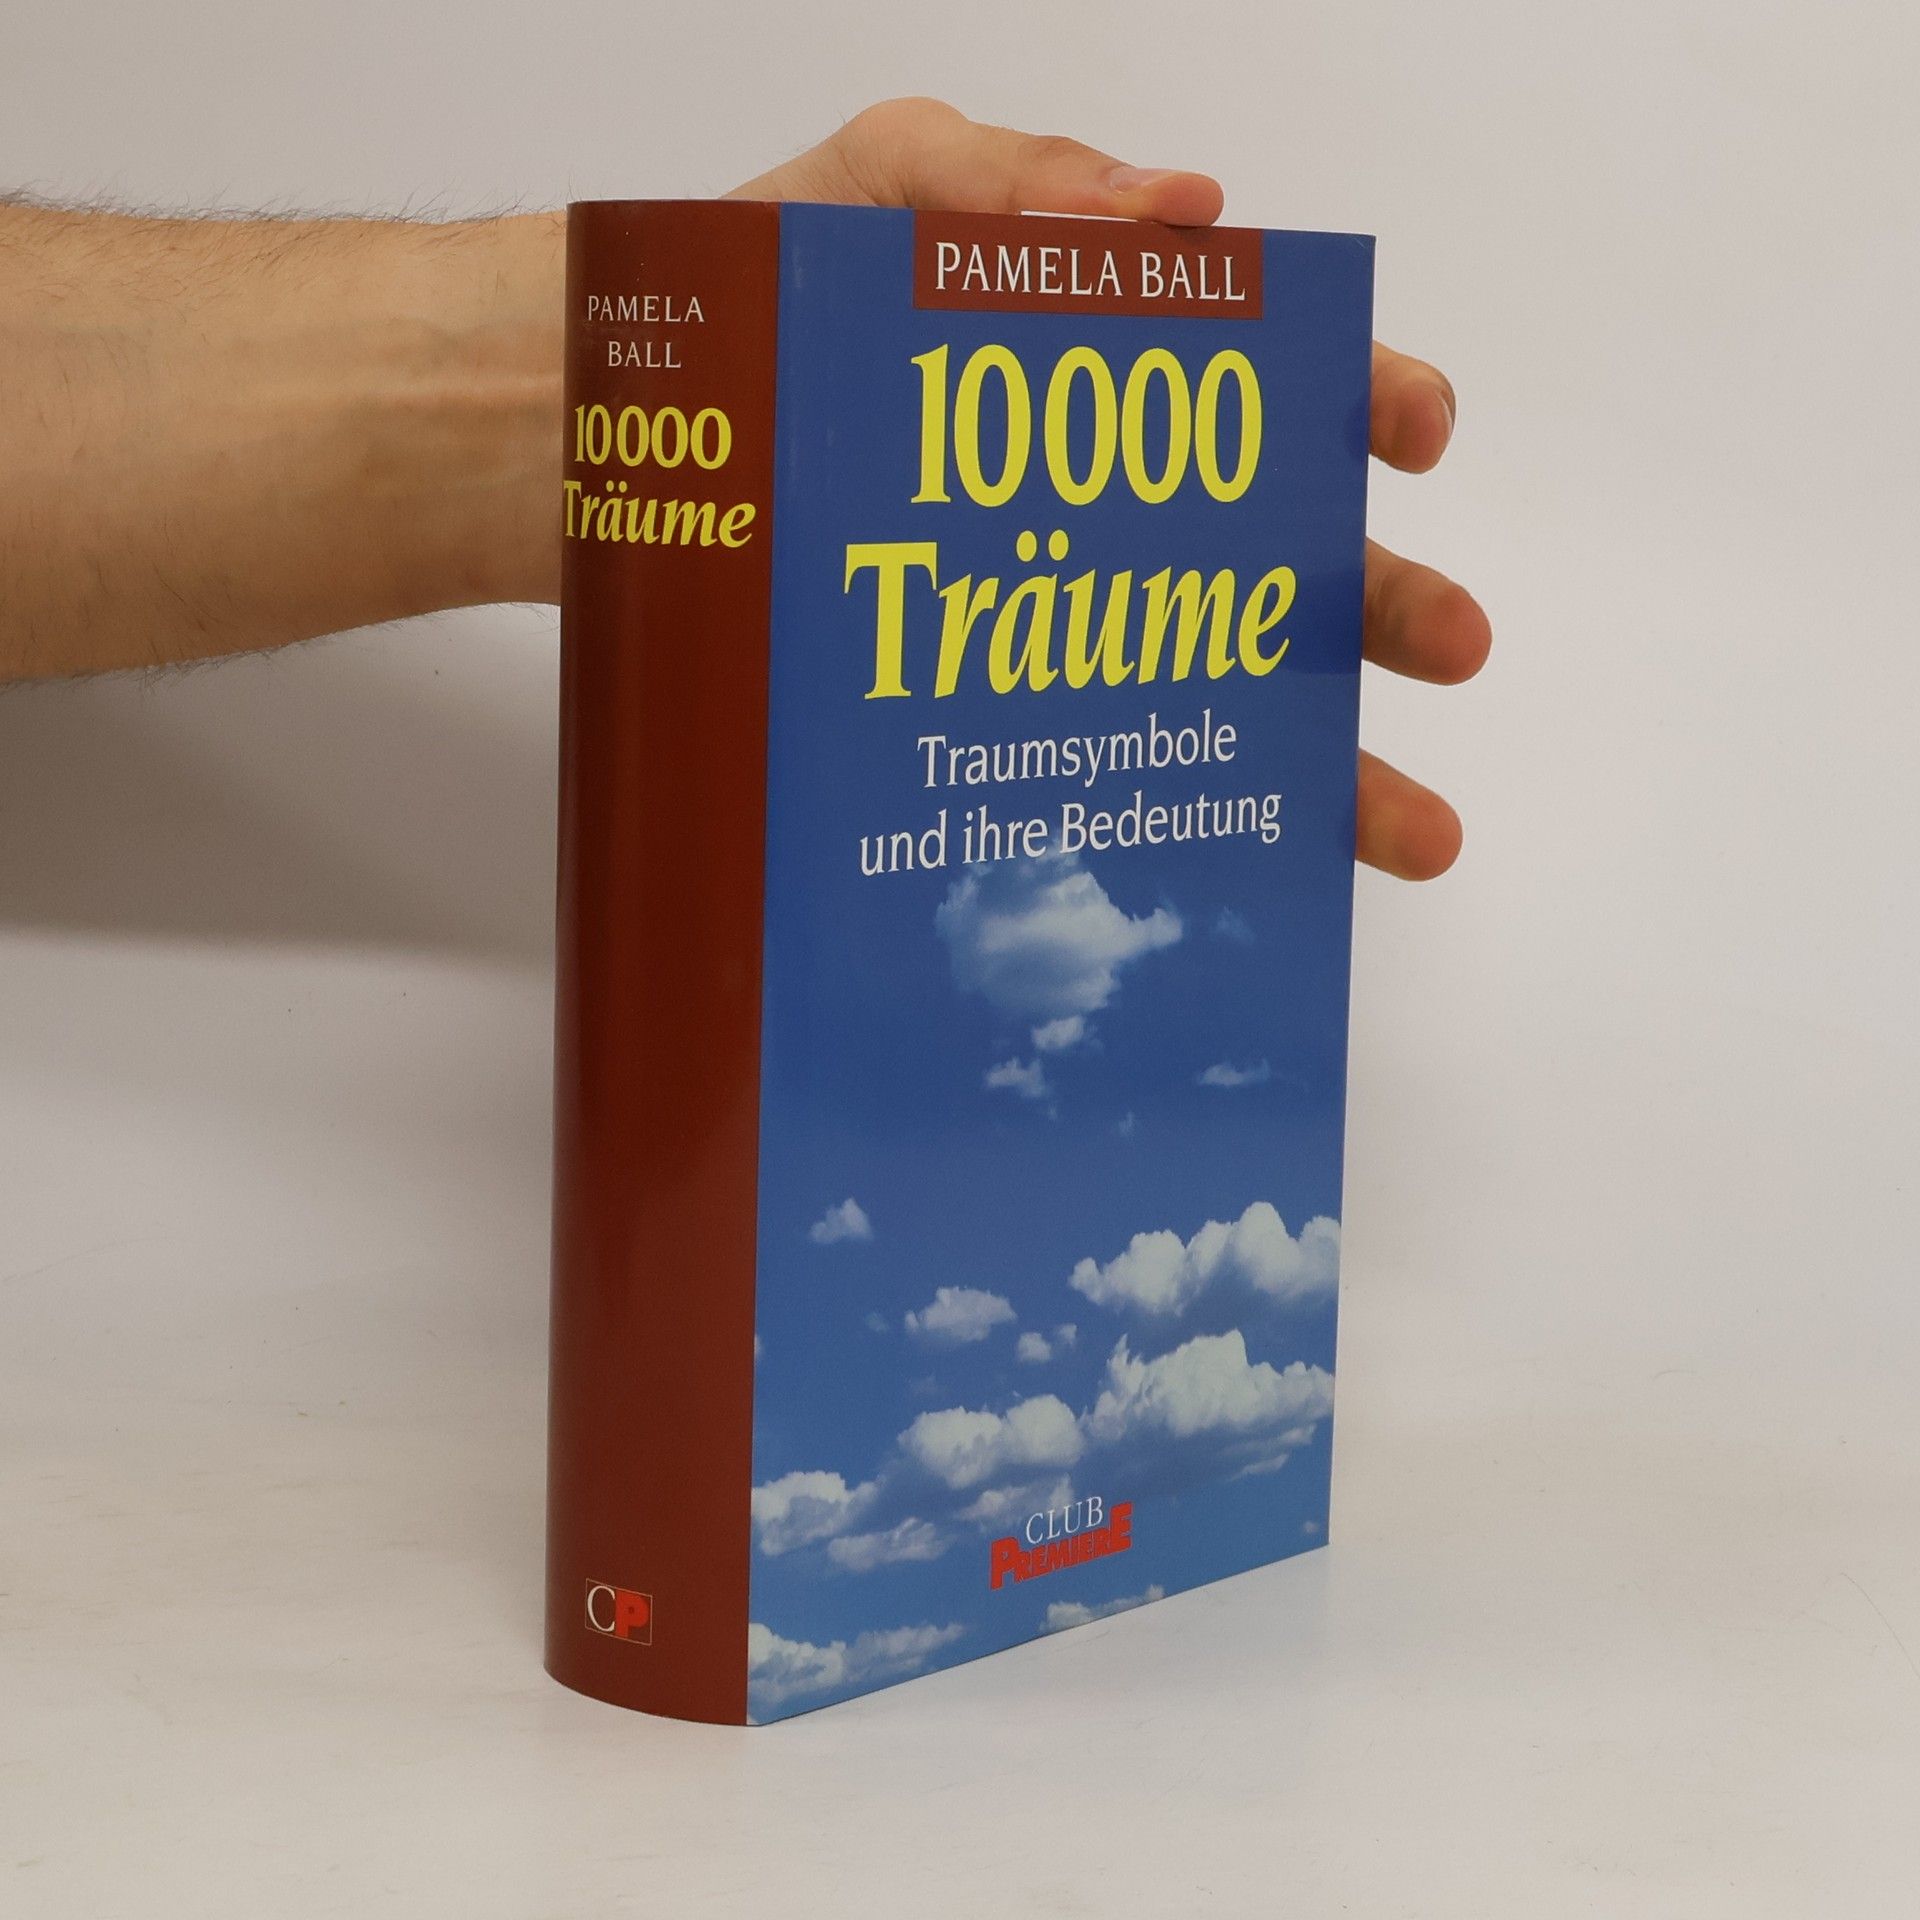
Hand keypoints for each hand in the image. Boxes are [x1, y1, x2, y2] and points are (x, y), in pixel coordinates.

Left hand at [731, 99, 1490, 880]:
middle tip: (1453, 645)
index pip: (1265, 386)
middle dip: (1378, 603)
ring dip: (1323, 759)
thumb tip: (1192, 211)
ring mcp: (1039, 618)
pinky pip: (1096, 764)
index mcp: (1097, 376)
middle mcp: (1094, 510)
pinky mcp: (971, 706)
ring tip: (1405, 831)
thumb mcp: (873, 193)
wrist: (593, 441)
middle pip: (1273, 557)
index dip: (1354, 401)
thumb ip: (1016, 184)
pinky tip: (1237, 869)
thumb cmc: (741, 302)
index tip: (1412, 434)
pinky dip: (1175, 818)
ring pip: (1210, 692)